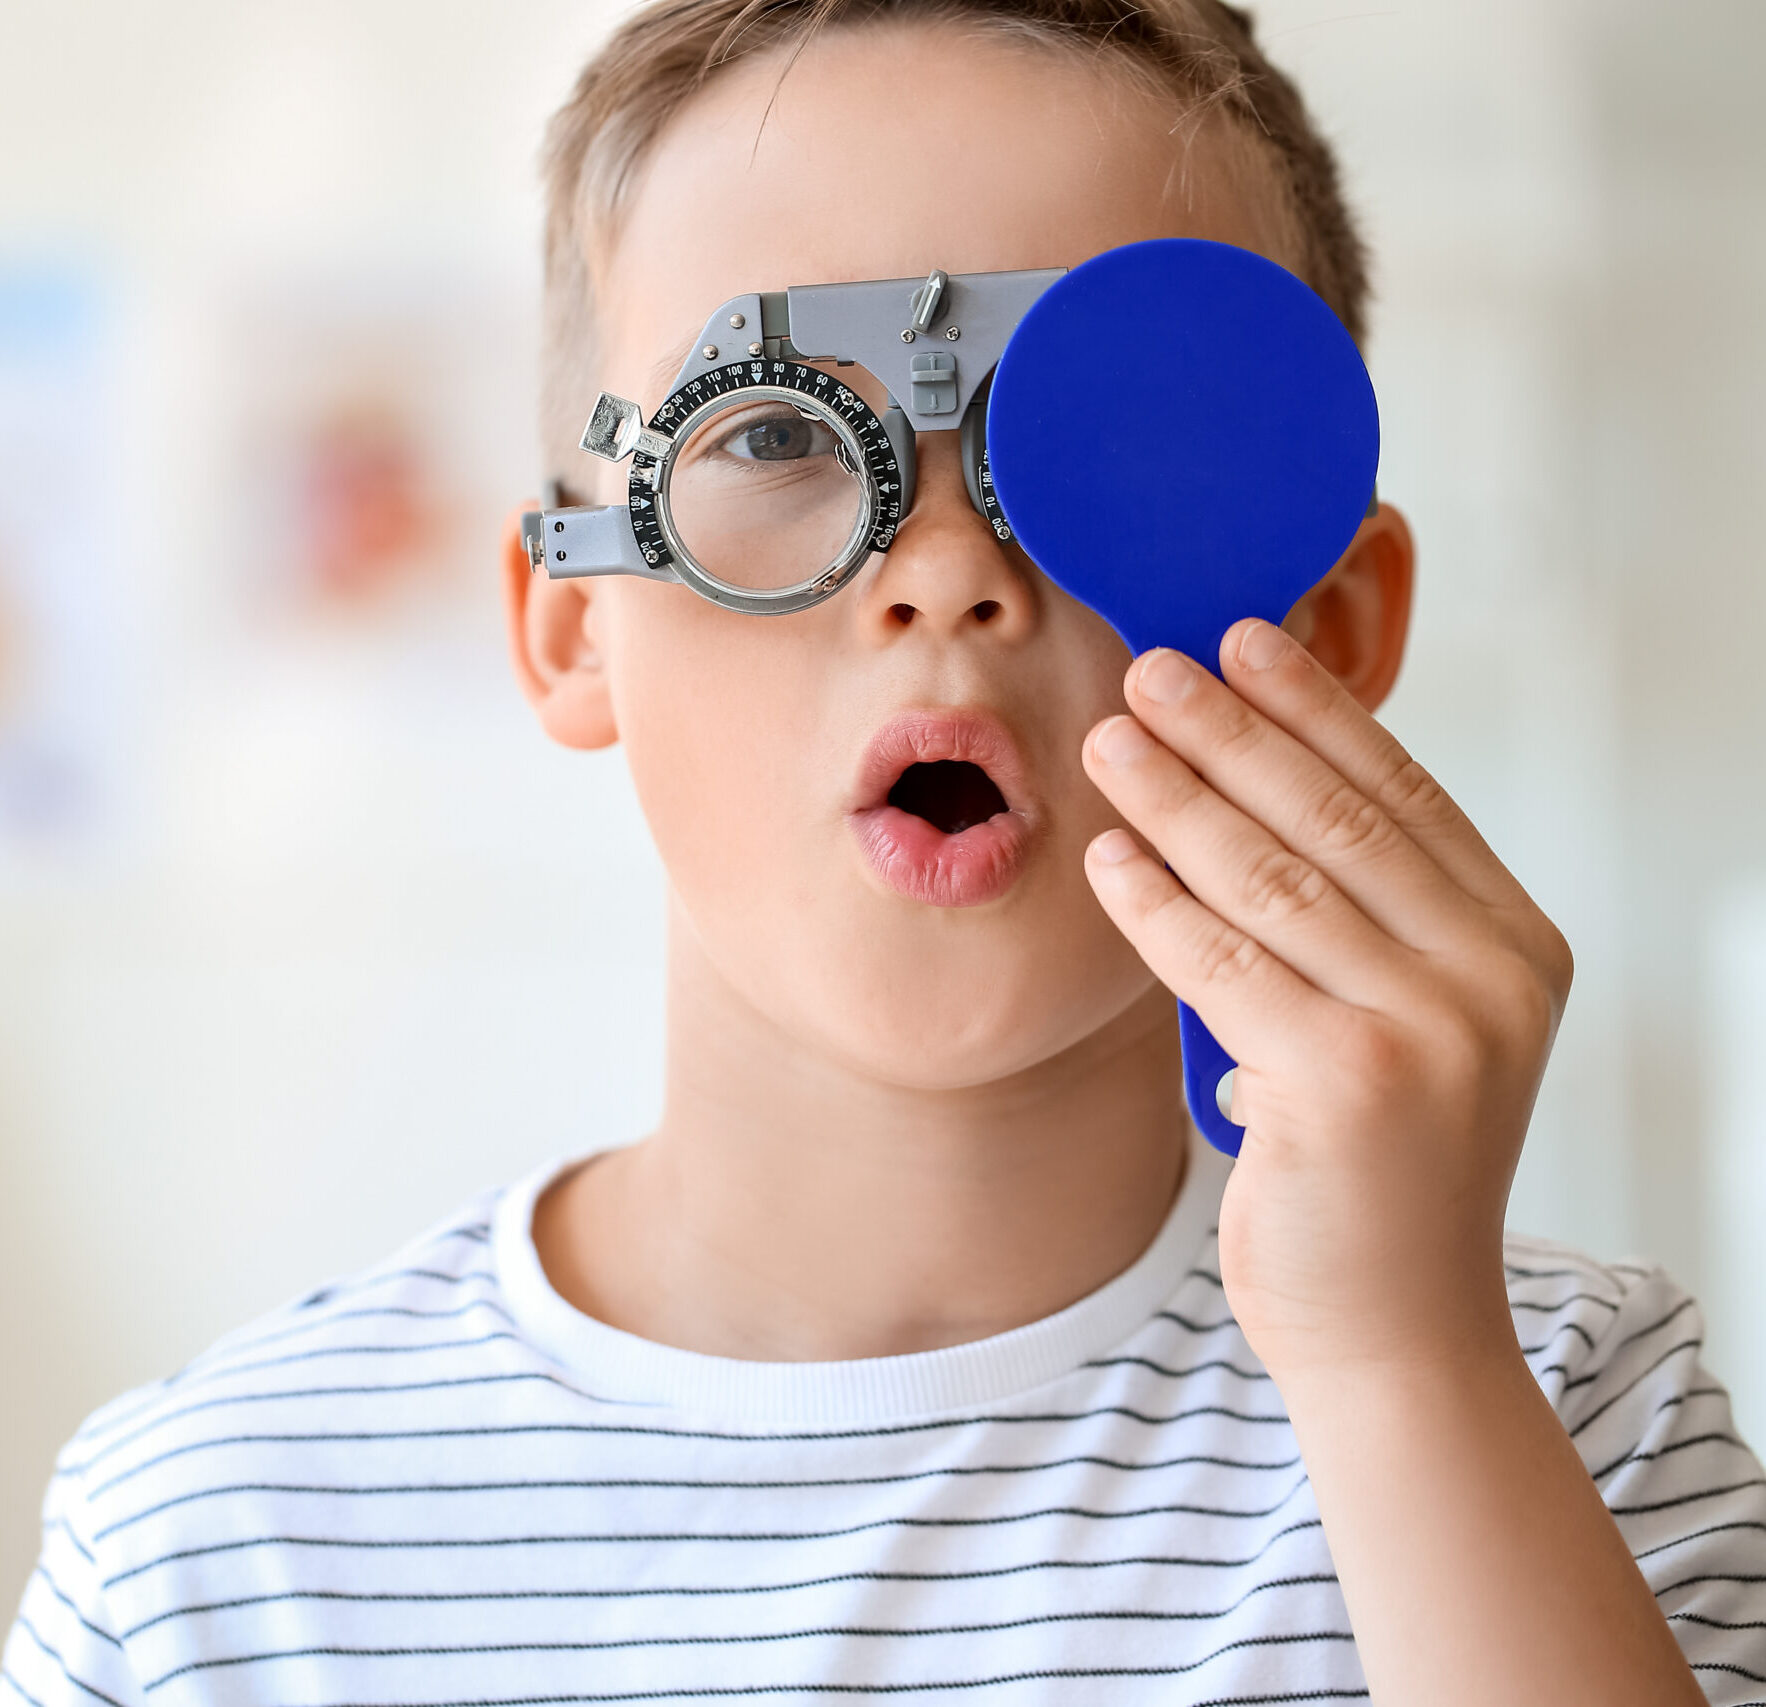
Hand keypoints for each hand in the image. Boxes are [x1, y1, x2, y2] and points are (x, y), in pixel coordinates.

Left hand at [1080, 617, 1572, 1386]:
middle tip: (1154, 667)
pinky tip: (1110, 856)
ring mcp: (1429, 1032)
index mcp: (1513, 945)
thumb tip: (1244, 778)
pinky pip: (1222, 964)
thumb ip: (1355, 915)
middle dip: (1231, 731)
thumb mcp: (1399, 1020)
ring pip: (1271, 880)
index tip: (1246, 640)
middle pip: (1334, 819)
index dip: (1316, 709)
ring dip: (1178, 797)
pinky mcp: (1348, 1086)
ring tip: (1113, 739)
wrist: (1396, 1326)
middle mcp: (1489, 979)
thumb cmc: (1377, 1168)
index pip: (1404, 794)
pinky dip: (1155, 902)